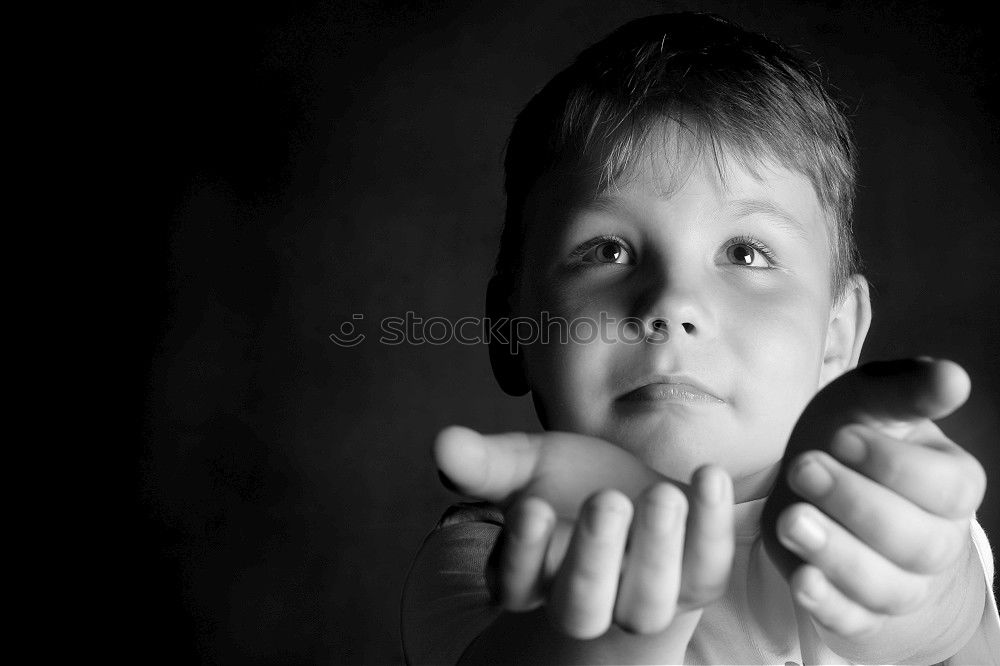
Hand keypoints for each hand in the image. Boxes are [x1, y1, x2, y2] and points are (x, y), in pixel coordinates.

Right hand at [435, 427, 734, 643]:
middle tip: (605, 501)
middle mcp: (585, 600)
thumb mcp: (525, 465)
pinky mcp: (697, 579)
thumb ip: (486, 462)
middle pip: (583, 607)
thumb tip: (441, 443)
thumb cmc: (570, 482)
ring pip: (646, 603)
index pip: (515, 583)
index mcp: (530, 577)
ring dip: (657, 552)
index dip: (523, 550)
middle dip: (594, 559)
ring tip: (662, 496)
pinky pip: (707, 568)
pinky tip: (707, 476)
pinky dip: (712, 527)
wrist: (635, 491)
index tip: (533, 505)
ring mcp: (646, 596)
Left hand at [761, 358, 986, 662]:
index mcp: (951, 483)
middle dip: (856, 505)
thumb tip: (951, 377)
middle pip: (918, 544)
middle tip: (803, 468)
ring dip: (837, 556)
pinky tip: (802, 580)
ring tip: (792, 519)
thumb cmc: (848, 433)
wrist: (815, 482)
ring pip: (886, 588)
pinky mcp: (856, 610)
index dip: (892, 465)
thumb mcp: (868, 401)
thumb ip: (904, 391)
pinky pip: (854, 621)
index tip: (841, 437)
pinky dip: (829, 605)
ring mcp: (900, 582)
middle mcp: (936, 540)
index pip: (944, 488)